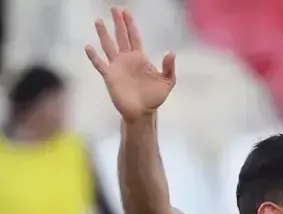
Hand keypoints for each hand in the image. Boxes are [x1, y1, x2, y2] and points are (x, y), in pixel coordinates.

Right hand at [85, 7, 175, 121]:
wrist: (142, 112)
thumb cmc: (154, 97)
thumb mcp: (167, 82)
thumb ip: (168, 67)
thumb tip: (171, 52)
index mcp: (140, 58)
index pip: (134, 37)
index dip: (130, 24)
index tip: (126, 11)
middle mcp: (127, 59)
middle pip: (120, 37)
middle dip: (118, 23)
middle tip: (114, 8)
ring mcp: (117, 67)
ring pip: (108, 46)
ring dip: (103, 34)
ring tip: (98, 21)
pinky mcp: (110, 76)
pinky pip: (100, 64)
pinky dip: (94, 56)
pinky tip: (88, 47)